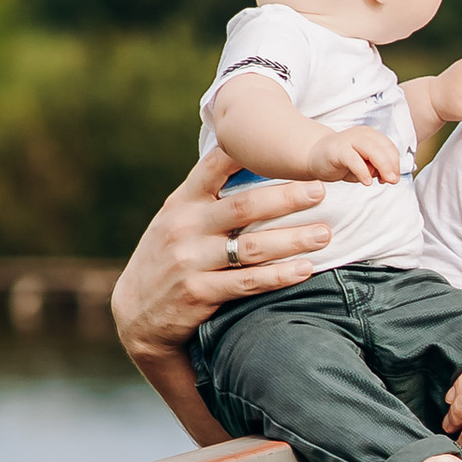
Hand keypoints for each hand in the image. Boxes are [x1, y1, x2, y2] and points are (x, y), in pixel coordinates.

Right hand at [111, 145, 332, 355]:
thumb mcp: (176, 221)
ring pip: (251, 247)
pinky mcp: (199, 293)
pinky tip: (305, 269)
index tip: (284, 147)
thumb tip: (249, 163)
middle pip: (244, 207)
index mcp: (181, 203)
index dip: (247, 154)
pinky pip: (247, 283)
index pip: (213, 168)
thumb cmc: (168, 257)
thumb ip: (207, 197)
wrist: (138, 314)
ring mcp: (190, 261)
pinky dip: (279, 276)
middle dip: (286, 198)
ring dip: (292, 239)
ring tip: (324, 233)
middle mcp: (184, 227)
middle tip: (321, 190)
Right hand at [309, 122, 405, 183]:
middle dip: (391, 165)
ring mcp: (349, 140)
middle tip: (393, 181)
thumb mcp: (364, 166)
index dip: (395, 163)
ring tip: (384, 181)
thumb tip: (388, 177)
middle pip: (383, 147)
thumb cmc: (343, 161)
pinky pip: (353, 159)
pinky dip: (363, 171)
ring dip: (382, 166)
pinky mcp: (337, 150)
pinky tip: (367, 182)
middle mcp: (361, 135)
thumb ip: (377, 169)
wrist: (316, 156)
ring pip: (372, 150)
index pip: (390, 147)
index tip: (394, 178)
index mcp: (371, 136)